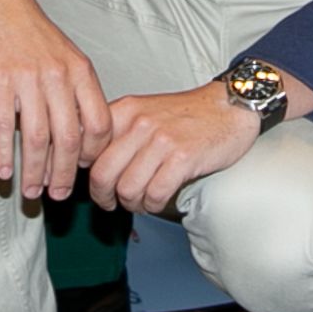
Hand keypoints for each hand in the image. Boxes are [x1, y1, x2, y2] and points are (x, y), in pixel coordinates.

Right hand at [0, 0, 112, 198]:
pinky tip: (3, 171)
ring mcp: (29, 79)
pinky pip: (4, 125)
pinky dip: (4, 153)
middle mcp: (59, 77)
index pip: (99, 123)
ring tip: (31, 192)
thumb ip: (76, 94)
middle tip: (57, 196)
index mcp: (81, 72)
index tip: (82, 170)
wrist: (0, 4)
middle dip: (64, 174)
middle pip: (69, 138)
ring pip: (37, 138)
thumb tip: (80, 140)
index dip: (93, 153)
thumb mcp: (67, 59)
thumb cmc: (34, 36)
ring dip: (34, 171)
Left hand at [87, 86, 262, 213]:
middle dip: (102, 197)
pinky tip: (158, 200)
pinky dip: (153, 205)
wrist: (229, 106)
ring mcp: (161, 140)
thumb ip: (117, 133)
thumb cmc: (188, 115)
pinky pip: (155, 194)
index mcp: (125, 111)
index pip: (86, 147)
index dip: (82, 173)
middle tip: (110, 203)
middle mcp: (139, 123)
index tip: (92, 184)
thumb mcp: (144, 112)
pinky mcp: (182, 158)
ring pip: (127, 189)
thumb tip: (87, 162)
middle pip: (102, 174)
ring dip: (132, 204)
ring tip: (140, 201)